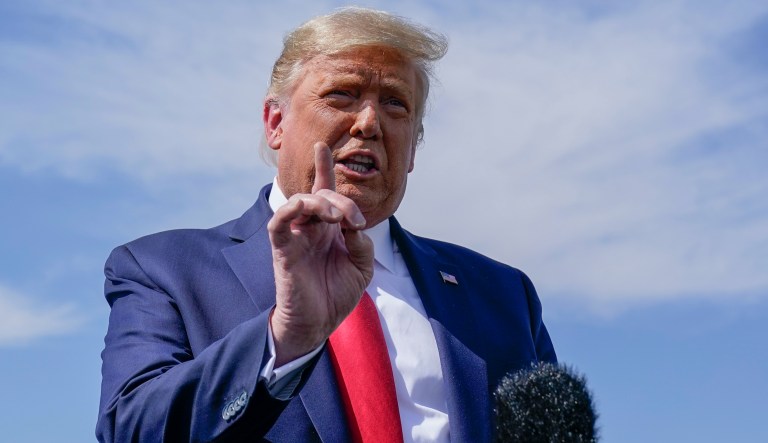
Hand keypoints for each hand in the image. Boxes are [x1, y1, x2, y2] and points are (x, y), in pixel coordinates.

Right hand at [268, 142, 373, 365]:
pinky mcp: (282, 248)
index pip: (324, 192)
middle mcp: (310, 228)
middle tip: (356, 220)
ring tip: (338, 217)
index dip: (324, 168)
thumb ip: (360, 241)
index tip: (323, 145)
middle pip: (321, 195)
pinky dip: (291, 208)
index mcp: (328, 229)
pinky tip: (306, 208)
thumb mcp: (362, 266)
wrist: (320, 324)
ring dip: (322, 202)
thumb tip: (354, 224)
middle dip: (342, 200)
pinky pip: (279, 221)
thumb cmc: (337, 295)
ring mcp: (295, 236)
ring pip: (301, 202)